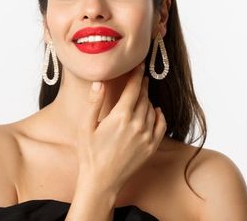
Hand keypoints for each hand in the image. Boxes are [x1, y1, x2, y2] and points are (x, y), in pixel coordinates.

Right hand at [74, 63, 165, 194]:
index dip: (137, 75)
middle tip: (141, 75)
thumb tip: (100, 82)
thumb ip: (94, 103)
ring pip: (152, 110)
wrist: (102, 181)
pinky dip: (159, 115)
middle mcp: (137, 124)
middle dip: (142, 85)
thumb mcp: (85, 126)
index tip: (139, 64)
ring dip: (148, 99)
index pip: (133, 89)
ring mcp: (147, 136)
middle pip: (144, 97)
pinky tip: (155, 111)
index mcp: (120, 116)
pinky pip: (161, 125)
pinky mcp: (151, 147)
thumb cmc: (89, 153)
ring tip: (143, 93)